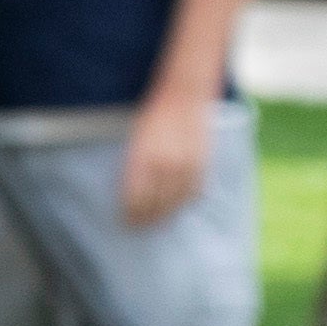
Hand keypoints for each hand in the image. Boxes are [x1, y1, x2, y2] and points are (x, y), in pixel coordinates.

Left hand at [119, 90, 211, 230]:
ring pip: (175, 201)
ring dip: (164, 216)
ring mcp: (186, 165)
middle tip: (136, 229)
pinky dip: (184, 203)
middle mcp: (165, 164)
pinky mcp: (202, 163)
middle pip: (154, 204)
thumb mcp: (135, 140)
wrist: (183, 96)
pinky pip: (193, 191)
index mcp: (143, 159)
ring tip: (154, 224)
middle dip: (144, 219)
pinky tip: (176, 209)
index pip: (135, 198)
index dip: (130, 214)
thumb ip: (134, 167)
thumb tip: (130, 194)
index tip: (124, 222)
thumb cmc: (153, 117)